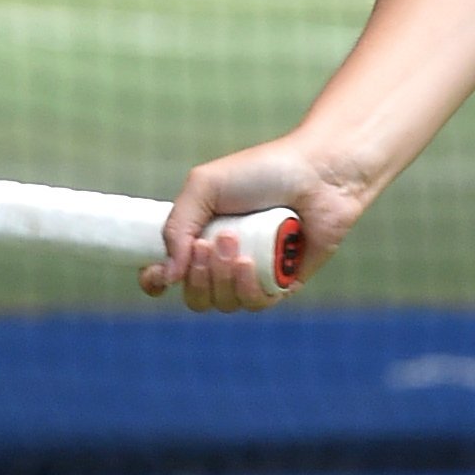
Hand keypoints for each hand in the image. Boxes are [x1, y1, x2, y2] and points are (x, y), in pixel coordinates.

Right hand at [138, 134, 366, 312]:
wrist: (318, 173)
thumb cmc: (263, 171)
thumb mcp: (205, 186)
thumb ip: (176, 226)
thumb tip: (167, 275)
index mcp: (201, 236)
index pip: (168, 275)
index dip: (156, 282)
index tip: (157, 276)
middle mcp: (225, 260)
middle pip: (194, 297)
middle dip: (196, 276)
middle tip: (210, 243)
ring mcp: (254, 273)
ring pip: (223, 303)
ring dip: (221, 277)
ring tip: (236, 242)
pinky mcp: (284, 283)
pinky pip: (255, 304)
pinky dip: (248, 287)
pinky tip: (251, 263)